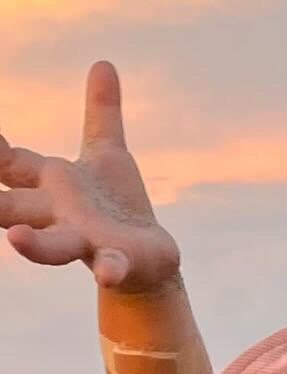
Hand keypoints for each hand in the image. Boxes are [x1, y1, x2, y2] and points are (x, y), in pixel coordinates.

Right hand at [0, 61, 179, 292]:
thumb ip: (101, 113)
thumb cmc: (117, 207)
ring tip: (17, 239)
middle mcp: (59, 215)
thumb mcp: (108, 155)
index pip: (9, 164)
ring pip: (53, 244)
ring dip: (35, 244)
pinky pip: (111, 266)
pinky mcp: (119, 261)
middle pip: (15, 207)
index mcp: (51, 184)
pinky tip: (107, 273)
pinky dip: (109, 269)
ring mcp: (87, 240)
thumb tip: (104, 64)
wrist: (149, 260)